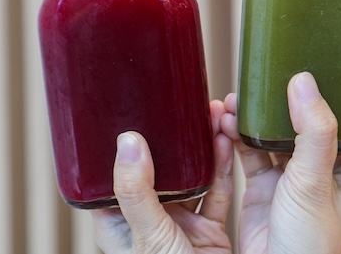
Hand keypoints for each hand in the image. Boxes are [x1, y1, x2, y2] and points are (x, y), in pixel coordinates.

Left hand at [91, 100, 233, 253]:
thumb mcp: (146, 234)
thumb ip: (136, 191)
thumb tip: (128, 141)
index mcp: (120, 220)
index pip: (114, 172)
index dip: (124, 142)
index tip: (135, 108)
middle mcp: (149, 218)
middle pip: (160, 168)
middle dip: (175, 139)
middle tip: (184, 105)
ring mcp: (180, 223)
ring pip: (192, 176)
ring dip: (203, 147)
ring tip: (211, 115)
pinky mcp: (209, 229)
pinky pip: (218, 192)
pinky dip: (225, 168)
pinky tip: (226, 141)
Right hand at [220, 72, 340, 253]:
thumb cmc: (311, 244)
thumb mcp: (315, 182)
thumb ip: (312, 131)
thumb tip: (304, 82)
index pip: (329, 117)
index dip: (305, 96)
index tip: (283, 72)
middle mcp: (320, 172)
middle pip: (293, 125)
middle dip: (268, 106)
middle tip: (246, 88)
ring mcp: (290, 182)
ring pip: (267, 139)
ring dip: (247, 122)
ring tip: (228, 105)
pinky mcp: (262, 193)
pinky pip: (246, 158)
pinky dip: (233, 142)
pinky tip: (221, 126)